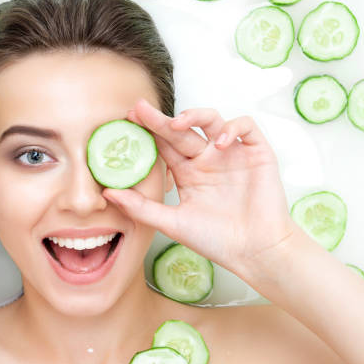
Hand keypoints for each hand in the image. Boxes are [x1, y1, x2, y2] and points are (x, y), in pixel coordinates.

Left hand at [102, 98, 297, 277]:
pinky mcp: (257, 153)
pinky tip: (220, 143)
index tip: (128, 120)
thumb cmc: (216, 241)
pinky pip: (246, 127)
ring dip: (195, 115)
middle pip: (183, 130)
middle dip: (161, 119)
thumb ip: (141, 208)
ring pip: (213, 120)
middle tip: (140, 110)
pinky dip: (234, 128)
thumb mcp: (172, 223)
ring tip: (178, 123)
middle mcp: (208, 160)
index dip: (149, 131)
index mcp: (188, 173)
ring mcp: (232, 154)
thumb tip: (106, 194)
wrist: (255, 252)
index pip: (166, 144)